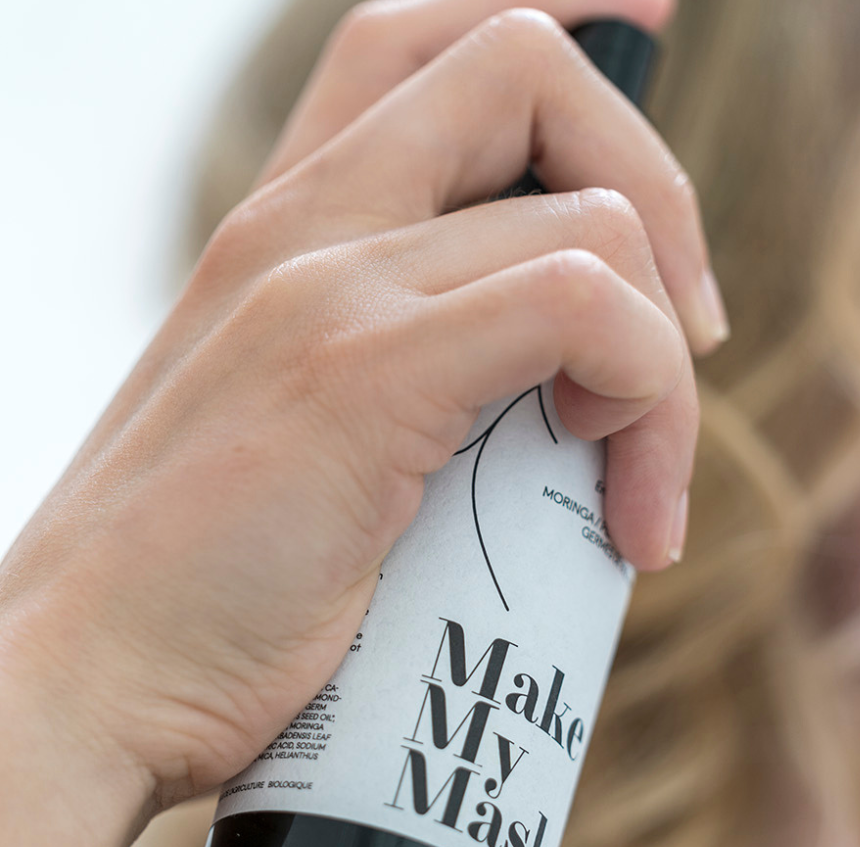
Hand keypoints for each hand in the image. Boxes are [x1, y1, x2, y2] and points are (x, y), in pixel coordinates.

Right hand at [0, 0, 722, 816]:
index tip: (645, 44)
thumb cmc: (202, 595)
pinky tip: (625, 512)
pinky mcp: (359, 376)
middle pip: (526, 69)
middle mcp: (305, 227)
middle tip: (691, 339)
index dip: (559, 35)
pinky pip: (579, 305)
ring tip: (640, 485)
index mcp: (287, 231)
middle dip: (660, 191)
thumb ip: (400, 388)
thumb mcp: (301, 449)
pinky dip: (647, 402)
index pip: (423, 45)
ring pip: (594, 214)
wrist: (83, 684)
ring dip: (669, 359)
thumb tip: (544, 404)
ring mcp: (328, 288)